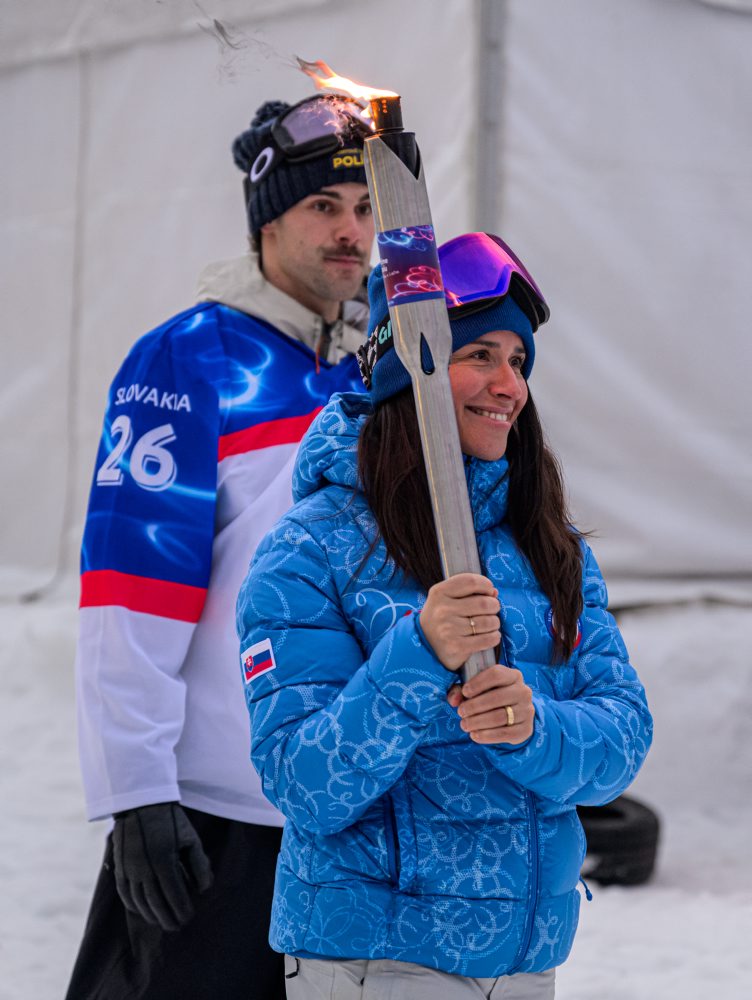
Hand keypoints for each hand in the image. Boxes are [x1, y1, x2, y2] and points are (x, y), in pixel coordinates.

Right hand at [112, 802, 212, 930]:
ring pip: (139, 901)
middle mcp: (144, 868)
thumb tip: (203, 890)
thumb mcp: (191, 838)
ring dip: (151, 915)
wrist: (142, 803)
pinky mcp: (119, 866)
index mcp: (164, 861)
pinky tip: (141, 911)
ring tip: (161, 922)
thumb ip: (199, 864)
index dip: (182, 910)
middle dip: (167, 918)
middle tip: (176, 927)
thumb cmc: (172, 821)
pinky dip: (133, 906)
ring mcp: (129, 868)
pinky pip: (124, 893)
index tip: (189, 918)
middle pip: (155, 903)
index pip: (174, 895)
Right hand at [419, 573, 500, 670]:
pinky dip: (494, 637)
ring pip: (488, 622)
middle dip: (494, 606)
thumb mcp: (447, 598)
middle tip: (492, 610)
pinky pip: (487, 639)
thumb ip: (469, 592)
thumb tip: (494, 592)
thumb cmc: (442, 617)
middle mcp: (442, 610)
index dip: (486, 585)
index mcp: (439, 593)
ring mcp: (449, 629)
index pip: (471, 582)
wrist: (426, 644)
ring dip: (495, 623)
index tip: (489, 591)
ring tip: (490, 624)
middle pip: (484, 603)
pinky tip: (491, 636)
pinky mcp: (456, 647)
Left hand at [447, 664, 533, 744]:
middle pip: (497, 697)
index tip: (465, 692)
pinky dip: (487, 735)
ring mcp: (527, 711)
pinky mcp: (526, 729)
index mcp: (513, 676)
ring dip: (478, 722)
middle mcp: (524, 691)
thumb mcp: (478, 689)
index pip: (496, 674)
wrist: (514, 716)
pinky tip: (474, 735)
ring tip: (464, 724)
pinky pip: (505, 734)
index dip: (478, 683)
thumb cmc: (491, 696)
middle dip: (474, 706)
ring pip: (500, 716)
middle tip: (460, 712)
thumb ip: (462, 690)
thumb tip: (453, 699)